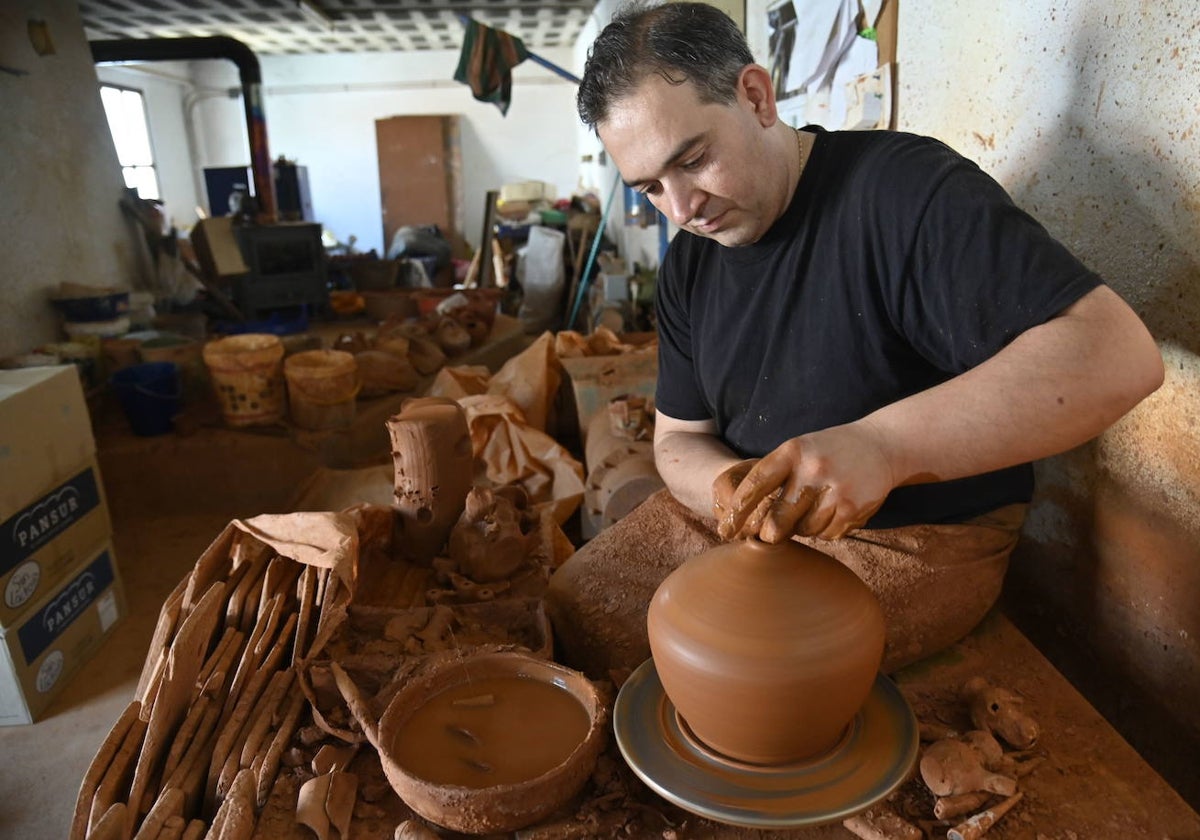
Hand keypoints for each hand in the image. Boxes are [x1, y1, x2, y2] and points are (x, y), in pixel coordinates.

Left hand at [712, 423, 894, 541]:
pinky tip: (834, 512)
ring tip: (814, 509)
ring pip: (804, 530)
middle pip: (778, 518)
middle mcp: (812, 469)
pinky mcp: (854, 507)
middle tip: (768, 535)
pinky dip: (826, 530)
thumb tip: (751, 520)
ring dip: (804, 528)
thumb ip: (776, 478)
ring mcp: (835, 489)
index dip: (738, 510)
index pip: (755, 484)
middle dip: (770, 532)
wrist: (882, 444)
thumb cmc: (829, 452)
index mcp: (792, 451)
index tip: (725, 529)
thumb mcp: (799, 451)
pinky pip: (828, 534)